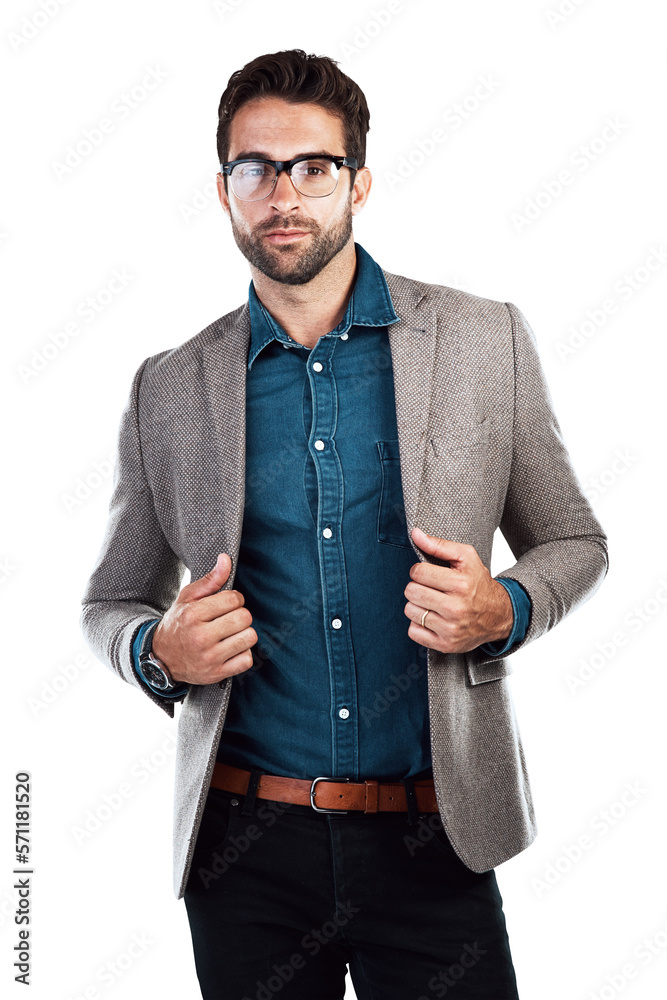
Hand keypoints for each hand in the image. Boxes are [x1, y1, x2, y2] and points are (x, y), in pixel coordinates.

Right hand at [151, 553, 257, 684]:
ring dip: (244, 634)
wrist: (162, 658)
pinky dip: (243, 654)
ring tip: (231, 634)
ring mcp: (209, 658)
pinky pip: (247, 659)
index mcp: (193, 615)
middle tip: (230, 619)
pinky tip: (231, 649)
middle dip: (240, 615)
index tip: (228, 604)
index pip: (234, 599)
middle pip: (244, 618)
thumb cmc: (178, 623)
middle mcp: (200, 637)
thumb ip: (210, 580)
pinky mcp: (217, 674)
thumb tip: (226, 559)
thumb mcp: (187, 599)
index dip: (235, 599)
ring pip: (249, 638)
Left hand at [403, 527, 513, 653]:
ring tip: (431, 602)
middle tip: (429, 588)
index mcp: (461, 584)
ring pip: (410, 611)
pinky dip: (418, 624)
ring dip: (417, 605)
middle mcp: (456, 608)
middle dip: (416, 587)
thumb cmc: (478, 583)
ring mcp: (451, 629)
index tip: (428, 574)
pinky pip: (414, 632)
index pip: (418, 572)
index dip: (419, 570)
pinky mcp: (446, 644)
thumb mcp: (466, 557)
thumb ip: (439, 545)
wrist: (499, 614)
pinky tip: (432, 617)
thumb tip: (415, 534)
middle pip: (412, 592)